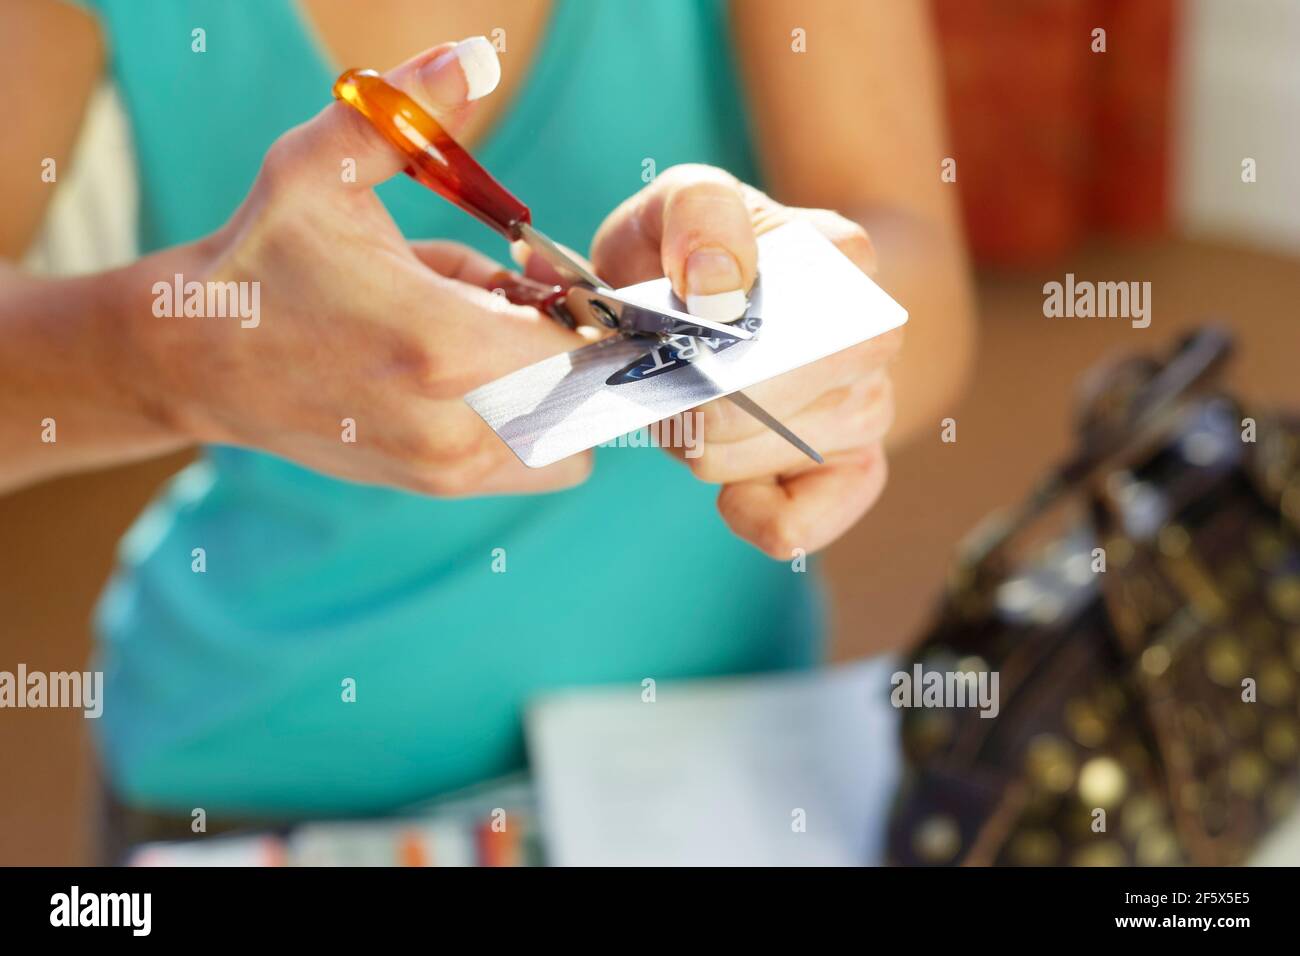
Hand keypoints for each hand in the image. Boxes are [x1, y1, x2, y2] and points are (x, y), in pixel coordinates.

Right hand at [126, 39, 588, 495]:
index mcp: (442, 347)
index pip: (586, 345)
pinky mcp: (437, 486)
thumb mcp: (321, 169)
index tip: (538, 274)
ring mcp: (448, 469)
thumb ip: (407, 113)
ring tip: (489, 343)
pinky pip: (535, 463)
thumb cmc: (264, 259)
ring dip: (557, 387)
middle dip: (574, 345)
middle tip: (514, 304)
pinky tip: (473, 377)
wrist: (197, 358)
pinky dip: (530, 422)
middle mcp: (456, 426)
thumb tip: (478, 55)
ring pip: (572, 438)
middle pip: (590, 394)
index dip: (583, 304)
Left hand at [588, 165, 902, 556]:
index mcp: (843, 263)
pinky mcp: (855, 469)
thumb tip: (719, 287)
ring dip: (698, 442)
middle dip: (683, 396)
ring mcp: (868, 409)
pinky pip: (809, 523)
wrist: (727, 287)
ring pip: (747, 460)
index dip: (694, 348)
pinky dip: (760, 517)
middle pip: (747, 408)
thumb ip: (701, 212)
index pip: (770, 334)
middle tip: (669, 367)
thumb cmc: (698, 247)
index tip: (669, 326)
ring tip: (696, 399)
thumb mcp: (682, 197)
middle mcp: (872, 339)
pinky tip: (736, 493)